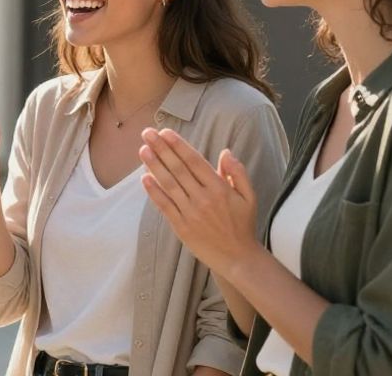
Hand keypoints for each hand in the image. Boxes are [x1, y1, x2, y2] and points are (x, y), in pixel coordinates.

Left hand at [139, 128, 260, 274]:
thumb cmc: (243, 225)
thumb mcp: (249, 197)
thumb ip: (238, 173)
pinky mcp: (181, 227)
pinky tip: (144, 178)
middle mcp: (203, 198)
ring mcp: (190, 213)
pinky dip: (154, 192)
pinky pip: (165, 206)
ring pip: (169, 184)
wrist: (238, 258)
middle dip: (161, 149)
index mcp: (219, 189)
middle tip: (147, 133)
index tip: (166, 132)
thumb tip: (225, 151)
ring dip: (154, 166)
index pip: (195, 161)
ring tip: (143, 150)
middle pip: (178, 169)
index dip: (179, 146)